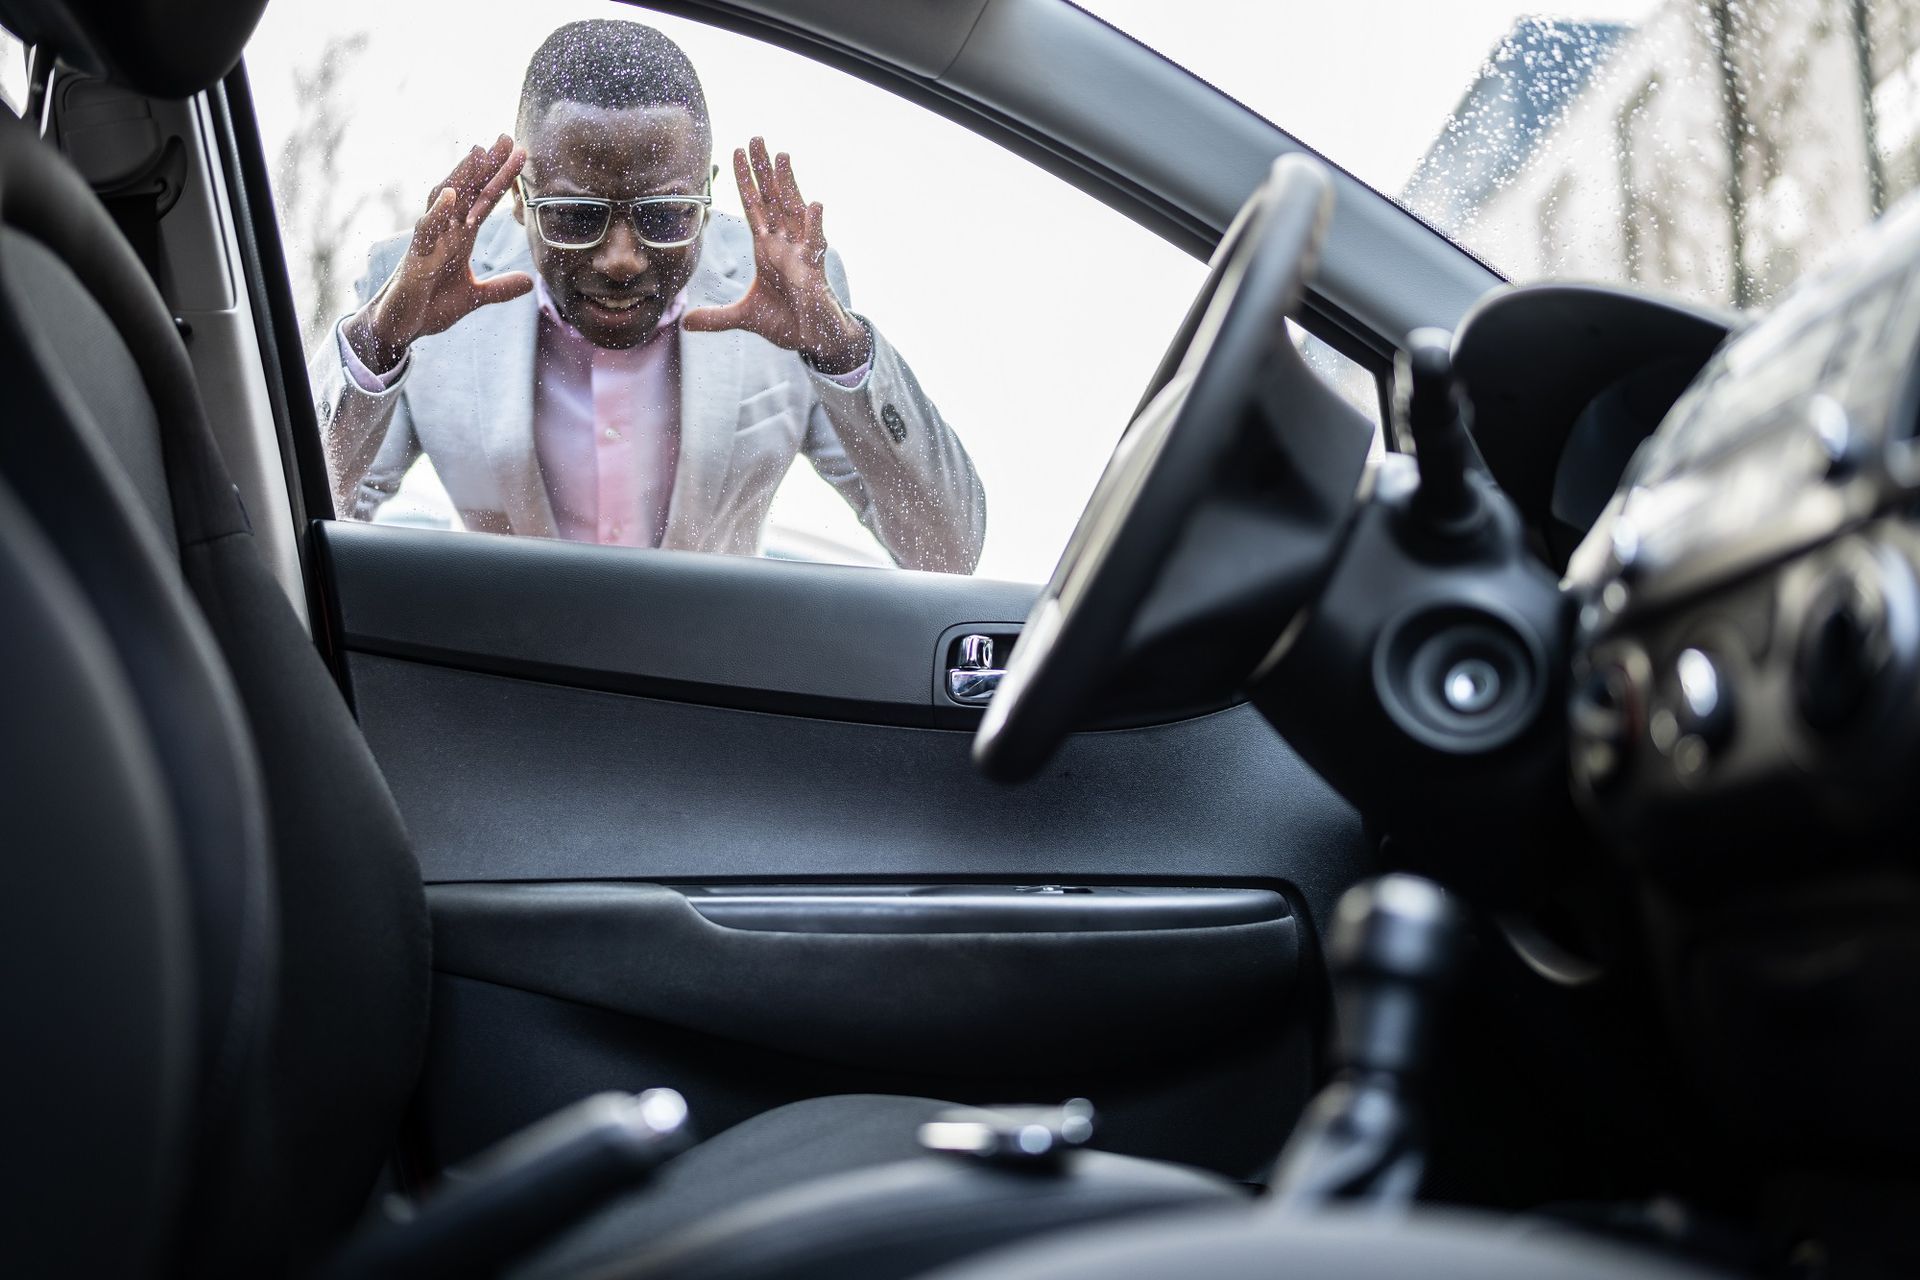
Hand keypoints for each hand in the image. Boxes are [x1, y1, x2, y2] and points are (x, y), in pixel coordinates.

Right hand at [345, 136, 532, 374]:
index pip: (485, 201)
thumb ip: (499, 289)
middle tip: (507, 137)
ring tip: (479, 151)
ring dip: (462, 177)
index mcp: (459, 237)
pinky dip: (439, 212)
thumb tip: (529, 282)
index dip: (502, 178)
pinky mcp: (415, 259)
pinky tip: (451, 194)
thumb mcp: (473, 298)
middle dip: (487, 165)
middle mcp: (444, 232)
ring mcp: (429, 242)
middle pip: (468, 191)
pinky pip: (426, 230)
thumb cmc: (430, 307)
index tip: (520, 154)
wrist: (400, 328)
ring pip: (445, 202)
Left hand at [682, 138, 871, 374]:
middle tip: (755, 138)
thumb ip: (716, 317)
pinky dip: (815, 225)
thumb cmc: (786, 322)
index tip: (735, 152)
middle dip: (763, 170)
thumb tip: (686, 323)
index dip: (744, 181)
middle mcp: (783, 244)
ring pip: (793, 211)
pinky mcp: (814, 271)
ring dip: (788, 184)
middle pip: (771, 199)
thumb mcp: (744, 317)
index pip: (753, 207)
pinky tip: (814, 204)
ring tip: (782, 156)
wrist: (812, 341)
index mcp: (766, 249)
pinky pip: (815, 243)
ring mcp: (800, 254)